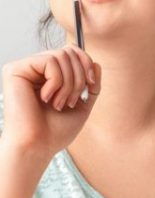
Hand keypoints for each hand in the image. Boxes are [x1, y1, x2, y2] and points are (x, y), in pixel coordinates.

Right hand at [1, 45, 100, 159]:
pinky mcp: (15, 70)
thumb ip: (90, 84)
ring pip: (61, 55)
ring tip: (60, 104)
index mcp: (48, 75)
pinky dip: (56, 82)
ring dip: (69, 83)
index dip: (87, 64)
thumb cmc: (56, 131)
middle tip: (72, 101)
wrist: (38, 146)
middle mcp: (35, 68)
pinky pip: (49, 61)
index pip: (72, 52)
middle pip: (69, 51)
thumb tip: (96, 63)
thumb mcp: (82, 105)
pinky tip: (47, 99)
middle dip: (79, 76)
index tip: (91, 85)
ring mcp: (25, 68)